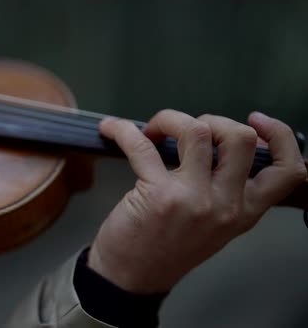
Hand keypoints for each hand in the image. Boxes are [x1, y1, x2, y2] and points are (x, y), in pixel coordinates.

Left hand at [88, 109, 306, 293]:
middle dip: (212, 121)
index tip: (258, 121)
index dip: (281, 136)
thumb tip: (220, 144)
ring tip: (153, 132)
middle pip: (241, 138)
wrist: (130, 279)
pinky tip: (111, 129)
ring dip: (170, 119)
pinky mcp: (157, 194)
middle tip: (187, 131)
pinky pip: (140, 144)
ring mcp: (193, 198)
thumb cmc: (166, 250)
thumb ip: (226, 191)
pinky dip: (122, 130)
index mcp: (244, 213)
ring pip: (198, 131)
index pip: (287, 171)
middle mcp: (225, 205)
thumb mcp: (213, 226)